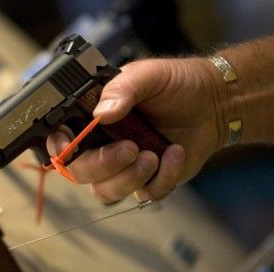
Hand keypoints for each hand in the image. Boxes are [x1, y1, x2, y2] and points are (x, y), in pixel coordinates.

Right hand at [47, 57, 222, 202]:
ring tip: (153, 155)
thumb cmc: (177, 83)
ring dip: (129, 178)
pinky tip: (174, 153)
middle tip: (130, 148)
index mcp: (94, 118)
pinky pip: (144, 195)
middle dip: (102, 165)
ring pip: (106, 191)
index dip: (60, 147)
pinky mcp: (149, 180)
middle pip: (80, 172)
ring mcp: (124, 165)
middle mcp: (103, 144)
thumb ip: (122, 89)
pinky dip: (162, 179)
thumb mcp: (148, 75)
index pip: (62, 139)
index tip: (70, 145)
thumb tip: (100, 113)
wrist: (213, 102)